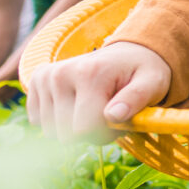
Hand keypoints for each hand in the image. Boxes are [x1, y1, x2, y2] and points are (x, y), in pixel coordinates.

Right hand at [28, 41, 173, 137]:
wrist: (127, 54)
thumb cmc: (142, 72)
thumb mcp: (152, 83)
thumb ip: (136, 99)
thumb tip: (113, 116)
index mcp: (90, 74)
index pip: (85, 130)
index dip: (106, 134)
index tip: (119, 119)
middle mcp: (60, 74)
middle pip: (66, 134)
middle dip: (90, 133)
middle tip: (108, 113)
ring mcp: (45, 77)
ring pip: (50, 131)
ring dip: (74, 127)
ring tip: (94, 107)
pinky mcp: (35, 82)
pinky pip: (37, 121)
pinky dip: (58, 120)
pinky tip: (76, 103)